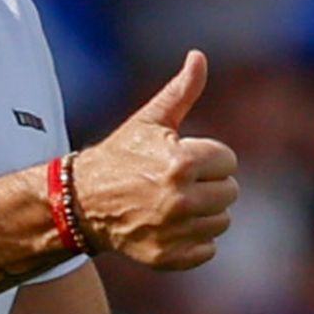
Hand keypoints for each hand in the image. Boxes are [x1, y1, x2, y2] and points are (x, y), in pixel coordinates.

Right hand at [72, 50, 238, 269]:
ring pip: (221, 222)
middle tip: (177, 182)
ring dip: (204, 213)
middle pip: (230, 193)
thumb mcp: (150, 120)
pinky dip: (193, 241)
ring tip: (174, 203)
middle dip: (209, 185)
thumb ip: (181, 91)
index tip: (181, 158)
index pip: (228, 161)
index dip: (208, 158)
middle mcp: (181, 199)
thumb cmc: (121, 155)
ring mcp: (174, 231)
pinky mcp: (169, 257)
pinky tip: (170, 227)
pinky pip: (207, 250)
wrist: (83, 201)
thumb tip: (199, 56)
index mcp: (182, 162)